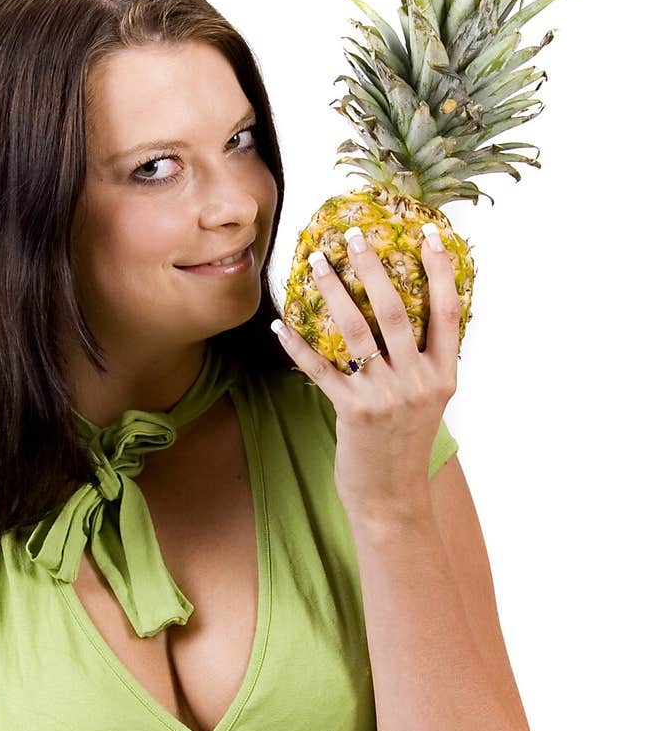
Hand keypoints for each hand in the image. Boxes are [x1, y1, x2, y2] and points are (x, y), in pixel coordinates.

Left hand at [273, 226, 460, 522]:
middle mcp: (419, 382)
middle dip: (375, 268)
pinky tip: (281, 324)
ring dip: (334, 292)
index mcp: (444, 375)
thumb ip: (423, 361)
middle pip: (397, 311)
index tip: (428, 232)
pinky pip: (322, 369)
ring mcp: (386, 398)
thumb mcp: (428, 401)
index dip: (440, 269)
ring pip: (356, 332)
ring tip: (316, 263)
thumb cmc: (405, 444)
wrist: (392, 498)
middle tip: (356, 234)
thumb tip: (408, 310)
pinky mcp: (353, 413)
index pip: (449, 311)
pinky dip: (299, 345)